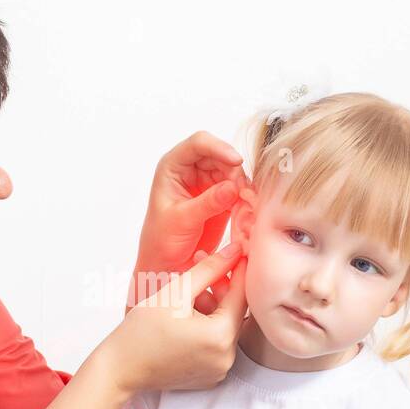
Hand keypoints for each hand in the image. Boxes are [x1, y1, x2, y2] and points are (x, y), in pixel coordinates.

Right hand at [104, 241, 247, 396]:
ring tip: (186, 294)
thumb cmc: (140, 332)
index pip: (241, 295)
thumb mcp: (175, 293)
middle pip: (233, 312)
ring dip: (212, 307)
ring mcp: (219, 370)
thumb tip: (234, 251)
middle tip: (202, 266)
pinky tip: (186, 316)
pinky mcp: (211, 376)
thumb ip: (208, 269)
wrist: (120, 369)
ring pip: (224, 327)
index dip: (238, 270)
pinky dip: (207, 327)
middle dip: (219, 288)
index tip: (237, 252)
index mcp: (220, 337)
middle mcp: (226, 358)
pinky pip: (216, 344)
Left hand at [130, 131, 248, 309]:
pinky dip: (246, 200)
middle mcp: (191, 170)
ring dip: (243, 187)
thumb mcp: (182, 220)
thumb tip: (233, 187)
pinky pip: (239, 191)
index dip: (219, 148)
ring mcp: (207, 183)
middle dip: (235, 172)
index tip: (236, 162)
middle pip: (221, 157)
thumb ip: (207, 203)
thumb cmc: (161, 241)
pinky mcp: (221, 199)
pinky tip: (248, 212)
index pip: (198, 144)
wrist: (166, 264)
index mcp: (173, 167)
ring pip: (234, 174)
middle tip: (244, 194)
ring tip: (246, 206)